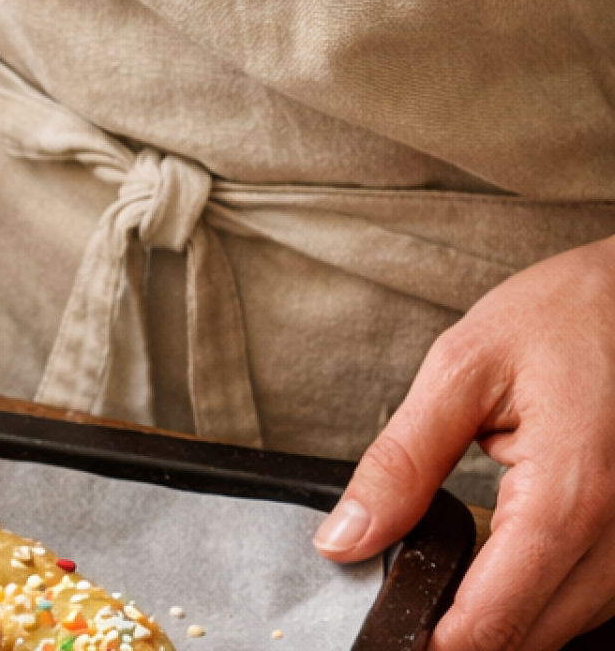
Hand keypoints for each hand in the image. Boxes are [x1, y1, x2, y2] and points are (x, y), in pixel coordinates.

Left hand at [312, 235, 614, 650]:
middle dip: (458, 636)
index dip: (428, 644)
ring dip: (502, 622)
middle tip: (399, 596)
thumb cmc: (570, 315)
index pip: (491, 621)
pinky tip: (500, 564)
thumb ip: (400, 462)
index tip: (383, 637)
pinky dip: (540, 597)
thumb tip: (344, 539)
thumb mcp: (463, 369)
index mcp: (571, 497)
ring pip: (566, 630)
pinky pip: (591, 601)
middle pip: (530, 641)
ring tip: (441, 580)